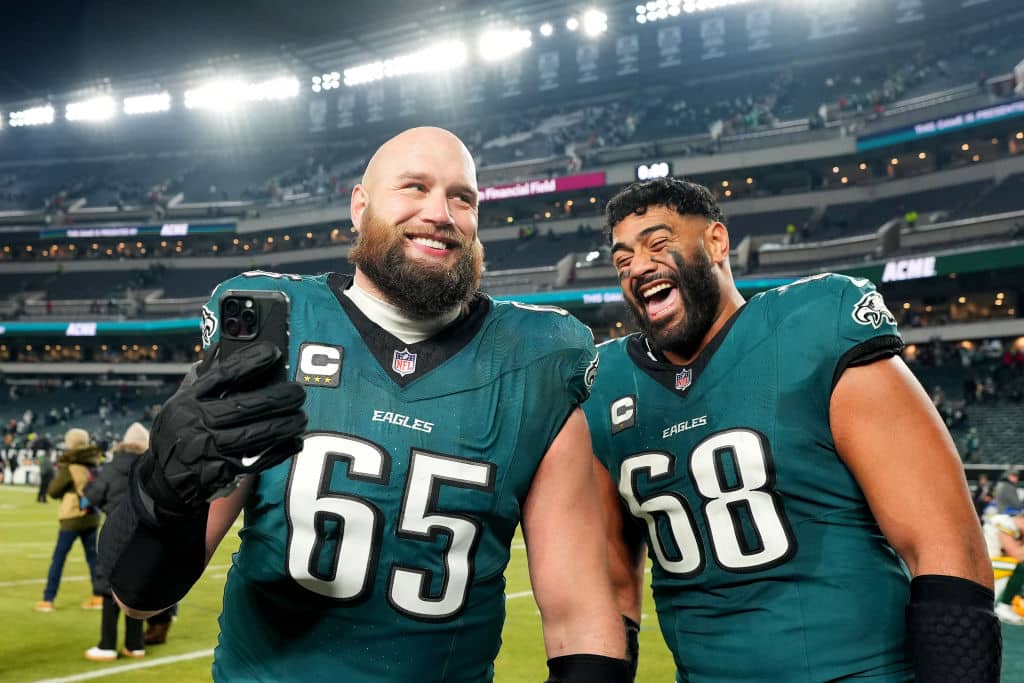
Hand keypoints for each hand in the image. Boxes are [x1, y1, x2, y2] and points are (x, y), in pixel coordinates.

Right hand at [138, 341, 306, 517]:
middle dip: (277, 398)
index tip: (274, 352)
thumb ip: (202, 377)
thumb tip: (223, 348)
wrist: (163, 479)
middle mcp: (197, 423)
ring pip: (255, 435)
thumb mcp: (180, 402)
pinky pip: (257, 461)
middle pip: (244, 406)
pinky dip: (280, 451)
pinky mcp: (221, 472)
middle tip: (298, 392)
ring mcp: (209, 449)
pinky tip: (295, 442)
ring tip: (301, 417)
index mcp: (188, 400)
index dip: (250, 362)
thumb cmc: (178, 432)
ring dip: (284, 425)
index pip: (223, 375)